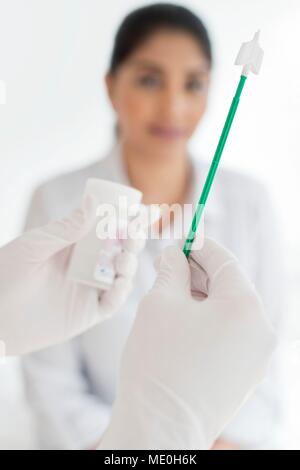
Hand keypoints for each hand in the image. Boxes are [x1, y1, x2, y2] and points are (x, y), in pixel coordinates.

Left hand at [0, 197, 144, 355]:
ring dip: (129, 265)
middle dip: (133, 241)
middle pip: (120, 249)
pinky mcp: (87, 312)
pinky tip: (117, 285)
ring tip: (122, 260)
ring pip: (122, 275)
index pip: (105, 228)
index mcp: (74, 244)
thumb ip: (66, 229)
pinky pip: (112, 303)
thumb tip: (93, 202)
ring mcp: (88, 288)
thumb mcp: (35, 246)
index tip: (141, 211)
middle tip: (135, 234)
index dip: (125, 220)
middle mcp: (85, 264)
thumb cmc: (5, 275)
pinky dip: (119, 294)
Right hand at [99, 239, 275, 449]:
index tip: (180, 240)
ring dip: (202, 298)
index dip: (199, 246)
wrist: (159, 430)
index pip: (224, 261)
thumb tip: (174, 255)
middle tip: (169, 266)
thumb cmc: (156, 362)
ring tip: (171, 296)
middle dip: (199, 273)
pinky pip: (231, 335)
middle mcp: (262, 331)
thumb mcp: (159, 303)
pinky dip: (209, 322)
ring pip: (230, 311)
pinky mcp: (246, 375)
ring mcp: (257, 357)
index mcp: (246, 308)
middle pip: (230, 286)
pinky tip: (182, 323)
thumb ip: (171, 270)